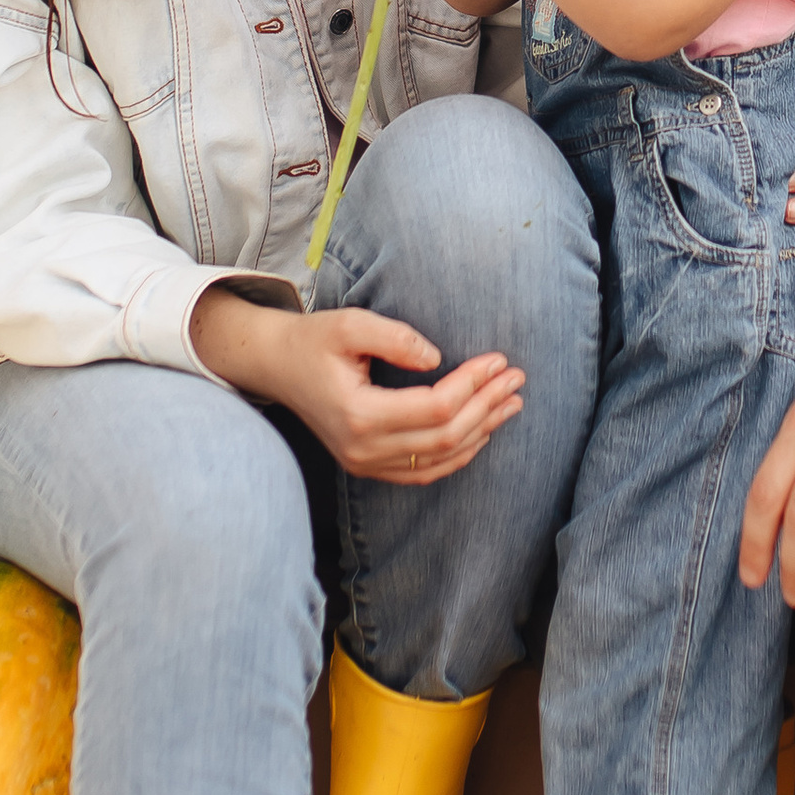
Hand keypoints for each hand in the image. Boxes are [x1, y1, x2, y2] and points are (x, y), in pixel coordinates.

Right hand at [193, 291, 523, 484]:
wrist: (277, 366)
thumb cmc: (314, 340)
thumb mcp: (350, 324)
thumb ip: (396, 339)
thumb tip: (439, 360)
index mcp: (359, 415)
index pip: (436, 407)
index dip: (474, 384)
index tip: (499, 359)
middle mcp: (364, 449)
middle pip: (446, 437)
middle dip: (488, 406)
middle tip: (517, 378)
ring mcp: (365, 464)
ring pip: (441, 459)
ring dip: (482, 431)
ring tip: (512, 403)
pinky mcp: (368, 466)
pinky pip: (424, 471)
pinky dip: (458, 454)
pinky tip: (483, 431)